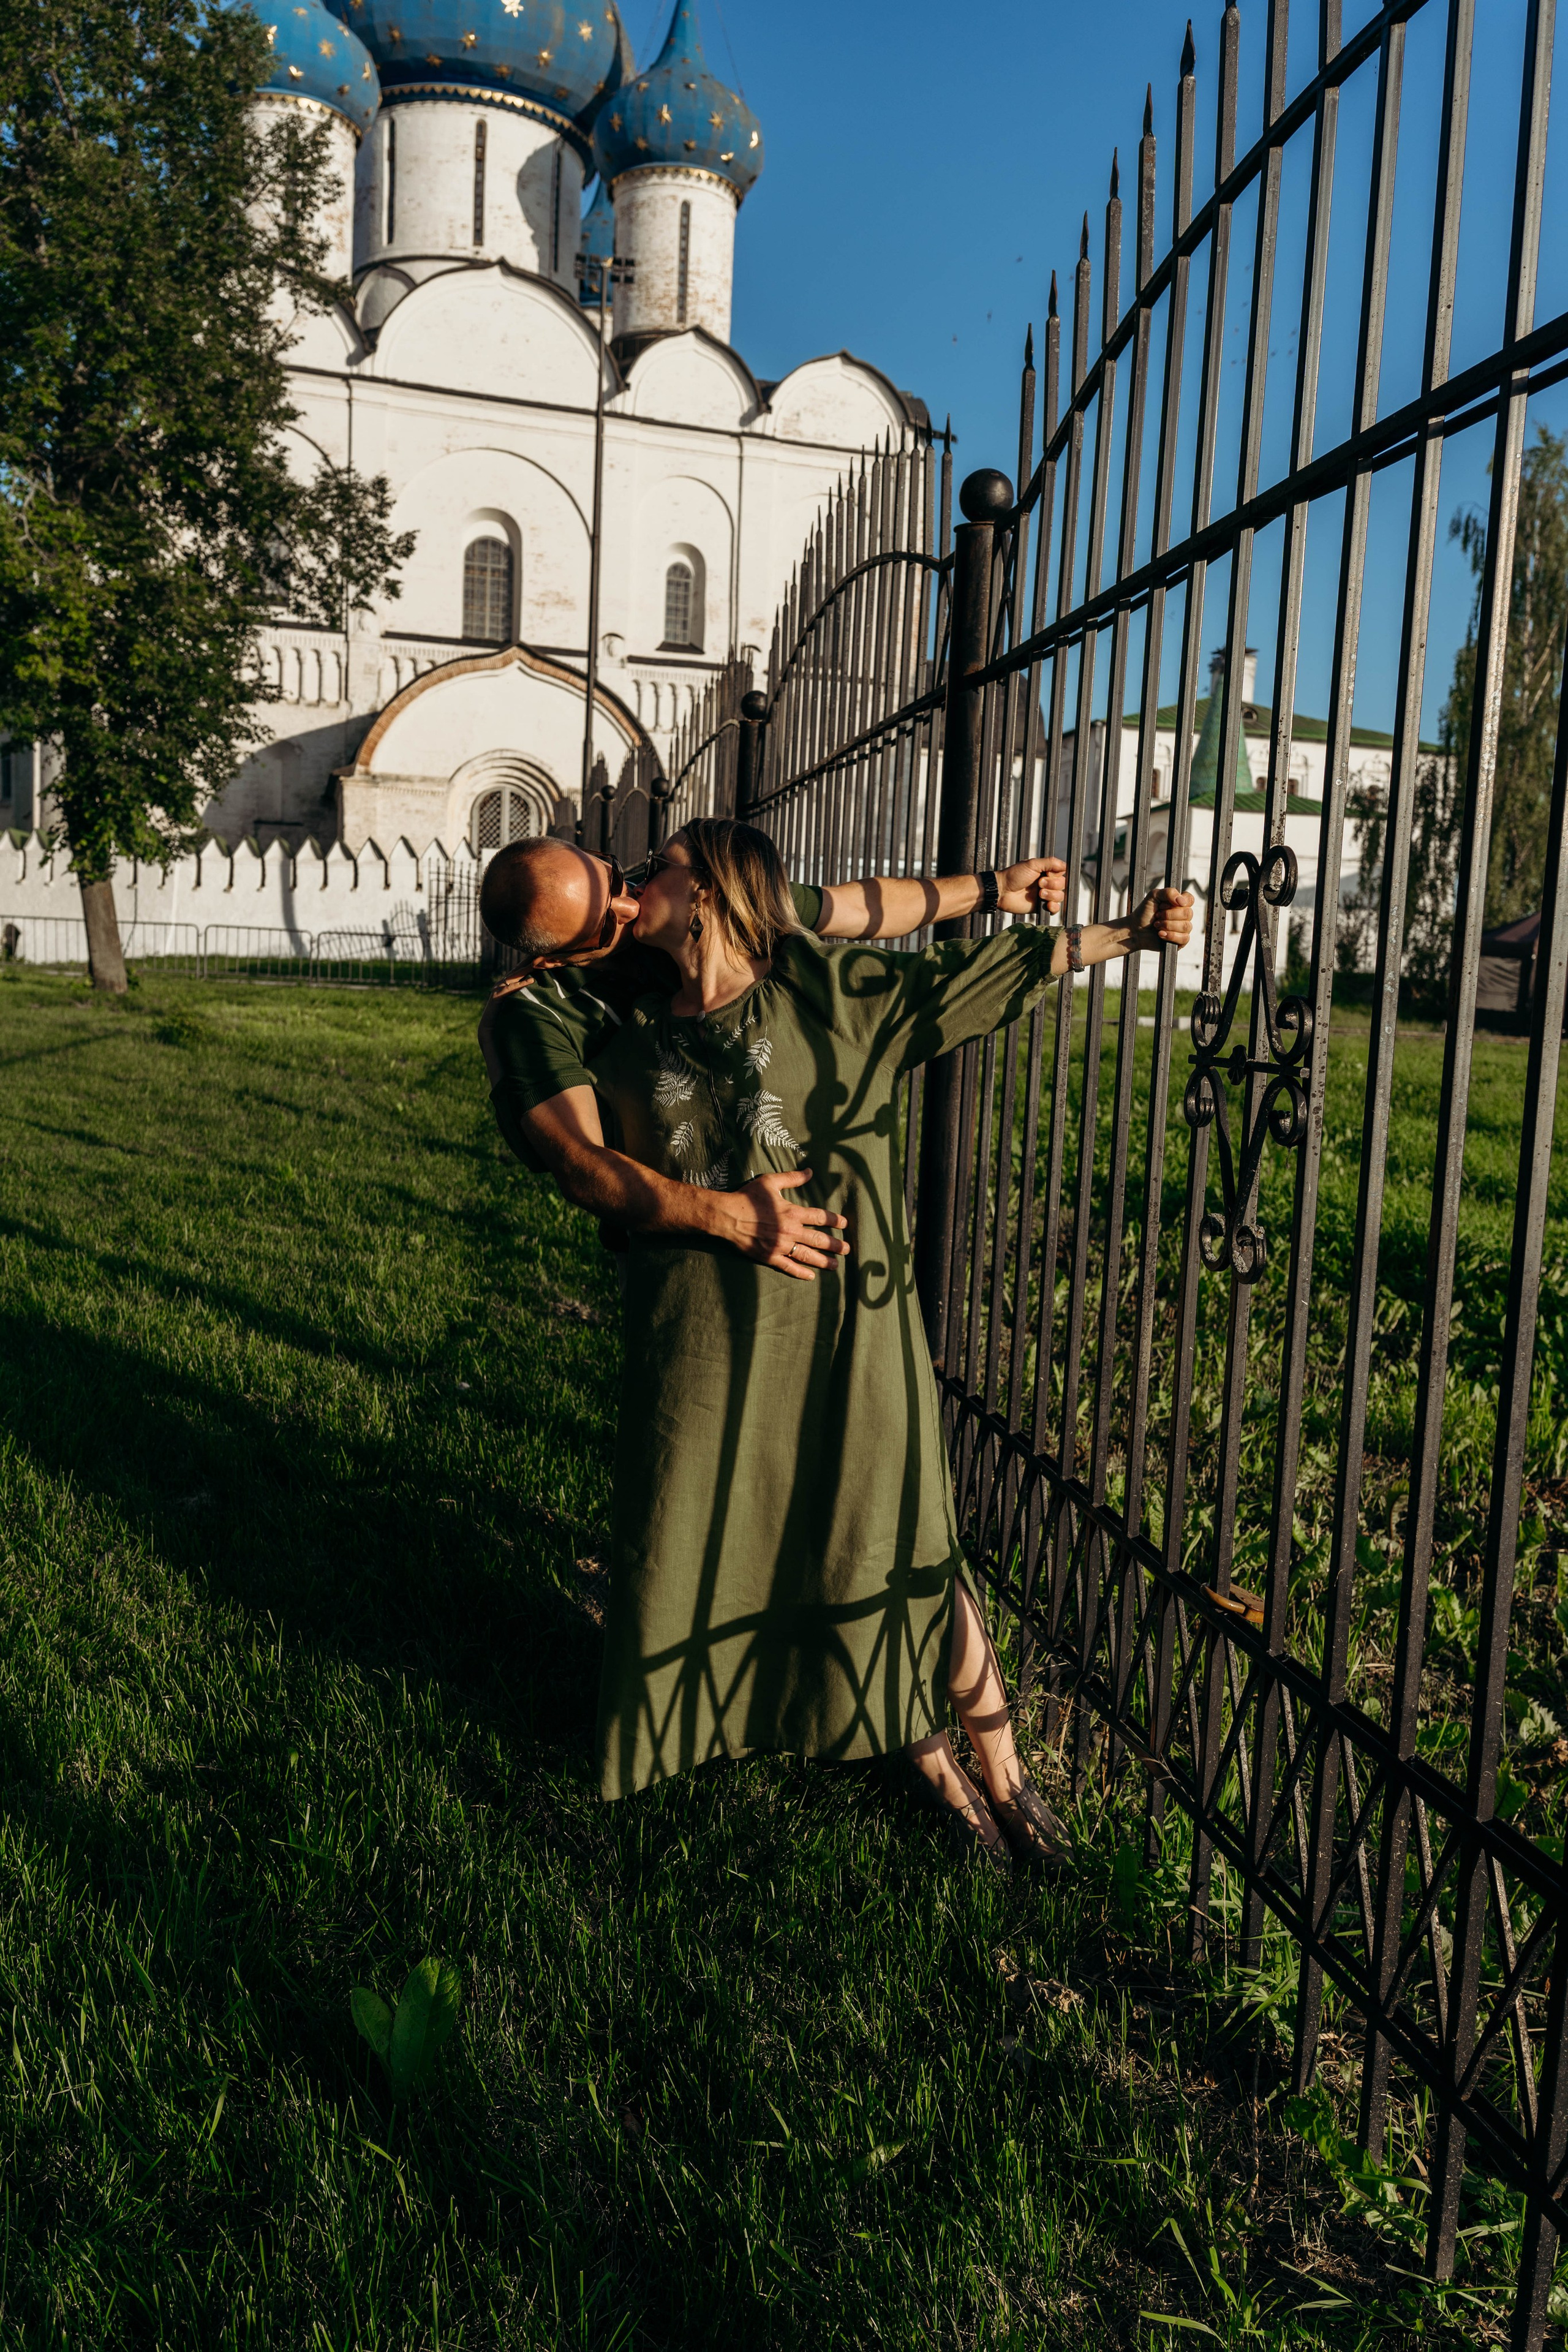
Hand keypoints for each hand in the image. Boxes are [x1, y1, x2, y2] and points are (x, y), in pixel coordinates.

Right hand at [715, 1169, 851, 1280]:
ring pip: (807, 1255)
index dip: (834, 1221)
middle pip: (819, 1239)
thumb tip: (810, 1172)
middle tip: (847, 1249)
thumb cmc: (747, 1197)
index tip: (844, 1224)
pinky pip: (789, 1267)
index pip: (820, 1218)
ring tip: (836, 1265)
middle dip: (835, 1245)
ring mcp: (780, 1246)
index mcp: (792, 1212)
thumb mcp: (770, 1182)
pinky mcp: (769, 1257)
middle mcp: (790, 1230)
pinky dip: (801, 1272)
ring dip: (824, 1261)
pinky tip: (811, 1276)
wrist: (727, 1216)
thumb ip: (792, 1178)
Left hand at [996, 856, 1067, 918]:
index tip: (1047, 874)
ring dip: (1052, 895)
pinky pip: (1055, 909)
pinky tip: (1046, 904)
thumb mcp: (1032, 864)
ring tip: (1039, 894)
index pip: (1062, 873)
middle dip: (1053, 884)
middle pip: (1063, 885)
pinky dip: (1054, 907)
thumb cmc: (1014, 875)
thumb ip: (1050, 862)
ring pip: (1060, 896)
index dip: (1057, 875)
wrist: (1002, 891)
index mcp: (1045, 871)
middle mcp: (1046, 883)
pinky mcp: (1041, 907)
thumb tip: (1065, 865)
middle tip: (1039, 884)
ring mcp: (1044, 895)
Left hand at [1128, 885, 1195, 951]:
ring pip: (1186, 926)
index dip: (1177, 902)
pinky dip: (1171, 935)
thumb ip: (1169, 892)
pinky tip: (1160, 934)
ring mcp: (1183, 929)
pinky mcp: (1180, 941)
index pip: (1190, 899)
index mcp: (1179, 903)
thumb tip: (1182, 901)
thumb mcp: (1153, 896)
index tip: (1163, 905)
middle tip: (1157, 916)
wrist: (1135, 929)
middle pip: (1188, 913)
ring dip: (1167, 925)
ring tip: (1157, 925)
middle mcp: (1183, 916)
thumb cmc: (1144, 912)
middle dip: (1169, 915)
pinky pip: (1184, 938)